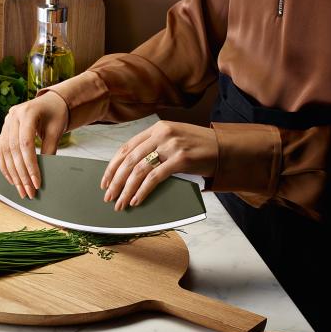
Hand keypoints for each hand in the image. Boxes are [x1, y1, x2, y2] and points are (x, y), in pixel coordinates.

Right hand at [0, 92, 68, 198]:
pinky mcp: (4, 130)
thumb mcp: (56, 130)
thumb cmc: (55, 113)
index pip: (26, 143)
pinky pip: (1, 151)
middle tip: (29, 191)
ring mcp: (6, 122)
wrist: (50, 102)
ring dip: (12, 173)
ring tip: (21, 189)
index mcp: (27, 112)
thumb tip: (44, 173)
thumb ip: (49, 149)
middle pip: (14, 150)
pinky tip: (12, 179)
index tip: (36, 182)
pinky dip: (5, 166)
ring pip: (5, 152)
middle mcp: (13, 116)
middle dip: (21, 174)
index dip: (30, 165)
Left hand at [101, 121, 217, 209]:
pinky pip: (154, 178)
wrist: (225, 148)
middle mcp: (162, 134)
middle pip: (129, 160)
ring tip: (120, 203)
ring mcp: (171, 146)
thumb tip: (130, 171)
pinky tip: (136, 200)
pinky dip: (142, 191)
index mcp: (157, 129)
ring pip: (138, 170)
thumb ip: (154, 148)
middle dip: (116, 181)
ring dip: (126, 190)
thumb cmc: (198, 147)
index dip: (112, 166)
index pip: (126, 148)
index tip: (105, 181)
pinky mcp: (181, 160)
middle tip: (108, 196)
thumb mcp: (173, 140)